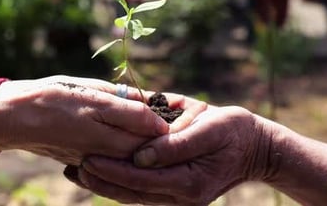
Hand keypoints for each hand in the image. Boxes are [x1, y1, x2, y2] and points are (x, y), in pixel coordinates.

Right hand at [0, 77, 168, 165]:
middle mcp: (107, 154)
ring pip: (129, 145)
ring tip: (162, 112)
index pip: (155, 138)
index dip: (175, 124)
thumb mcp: (94, 100)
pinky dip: (125, 134)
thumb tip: (159, 121)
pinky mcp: (81, 152)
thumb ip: (129, 112)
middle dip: (165, 128)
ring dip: (146, 131)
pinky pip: (112, 146)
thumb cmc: (52, 102)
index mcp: (113, 141)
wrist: (12, 118)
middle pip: (146, 145)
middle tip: (184, 110)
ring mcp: (94, 155)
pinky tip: (129, 119)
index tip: (191, 109)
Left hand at [68, 106, 274, 204]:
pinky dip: (120, 182)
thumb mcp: (208, 129)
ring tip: (77, 173)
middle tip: (72, 169)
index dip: (112, 170)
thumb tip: (139, 155)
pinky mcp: (177, 191)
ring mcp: (178, 197)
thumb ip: (175, 144)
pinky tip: (101, 173)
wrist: (254, 148)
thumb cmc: (233, 132)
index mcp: (189, 183)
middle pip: (132, 193)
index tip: (86, 160)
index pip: (141, 179)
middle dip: (100, 181)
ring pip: (134, 195)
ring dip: (105, 184)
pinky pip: (143, 190)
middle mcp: (181, 196)